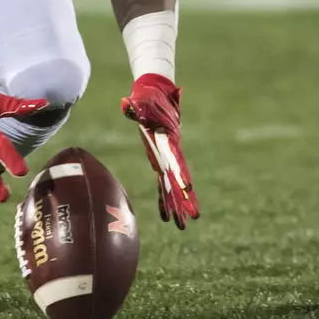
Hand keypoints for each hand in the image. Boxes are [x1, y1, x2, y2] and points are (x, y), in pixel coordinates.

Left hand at [121, 73, 198, 227]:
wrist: (155, 93)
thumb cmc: (147, 97)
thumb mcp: (140, 100)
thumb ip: (134, 106)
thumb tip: (125, 105)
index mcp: (167, 139)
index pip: (176, 160)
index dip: (181, 174)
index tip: (187, 189)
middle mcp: (169, 152)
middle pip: (178, 178)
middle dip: (185, 198)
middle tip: (193, 219)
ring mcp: (164, 157)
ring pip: (172, 185)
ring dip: (176, 205)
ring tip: (182, 226)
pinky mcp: (159, 158)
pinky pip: (162, 182)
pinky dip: (164, 197)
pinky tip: (166, 215)